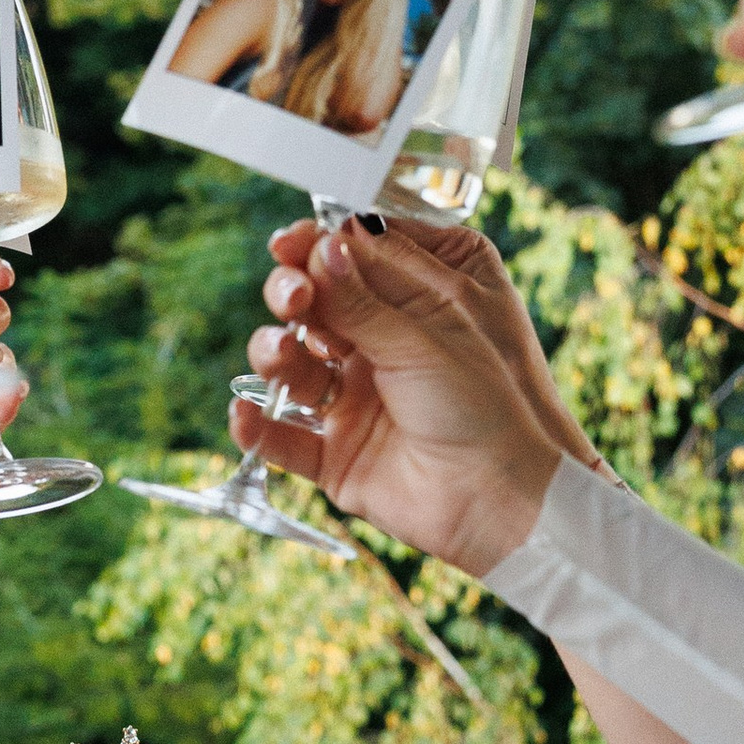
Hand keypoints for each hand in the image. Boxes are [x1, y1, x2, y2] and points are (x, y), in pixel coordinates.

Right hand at [237, 214, 592, 575]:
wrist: (498, 499)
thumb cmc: (486, 409)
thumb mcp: (426, 338)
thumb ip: (364, 299)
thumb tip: (323, 246)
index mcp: (412, 310)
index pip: (352, 262)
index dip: (316, 249)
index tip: (289, 244)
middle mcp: (378, 350)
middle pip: (313, 308)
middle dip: (293, 296)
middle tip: (294, 298)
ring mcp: (353, 402)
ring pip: (291, 367)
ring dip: (273, 354)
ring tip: (279, 355)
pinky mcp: (334, 456)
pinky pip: (282, 437)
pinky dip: (256, 426)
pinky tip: (245, 413)